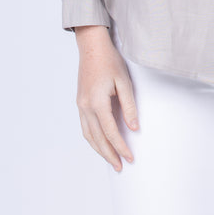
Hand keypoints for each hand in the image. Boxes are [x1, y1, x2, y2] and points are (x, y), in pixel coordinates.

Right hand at [74, 26, 139, 171]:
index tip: (130, 157)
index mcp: (97, 102)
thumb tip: (134, 128)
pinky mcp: (80, 102)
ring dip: (99, 150)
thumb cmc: (110, 61)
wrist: (92, 47)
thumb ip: (129, 106)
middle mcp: (86, 107)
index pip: (110, 132)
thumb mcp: (124, 82)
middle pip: (97, 138)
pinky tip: (100, 143)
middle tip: (120, 167)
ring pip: (88, 135)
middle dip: (109, 154)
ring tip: (111, 160)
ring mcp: (80, 105)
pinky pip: (85, 127)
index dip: (121, 147)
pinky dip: (92, 139)